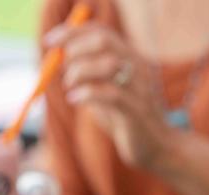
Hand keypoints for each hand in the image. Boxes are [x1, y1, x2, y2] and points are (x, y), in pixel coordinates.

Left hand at [45, 22, 175, 169]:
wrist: (158, 148)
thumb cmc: (127, 122)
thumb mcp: (105, 94)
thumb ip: (87, 78)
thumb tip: (57, 62)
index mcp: (131, 59)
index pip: (101, 32)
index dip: (73, 32)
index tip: (50, 42)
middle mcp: (139, 68)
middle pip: (104, 41)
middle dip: (75, 49)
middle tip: (61, 68)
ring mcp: (140, 88)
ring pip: (109, 65)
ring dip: (80, 71)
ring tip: (69, 86)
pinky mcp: (137, 110)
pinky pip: (111, 94)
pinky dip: (86, 94)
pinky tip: (74, 99)